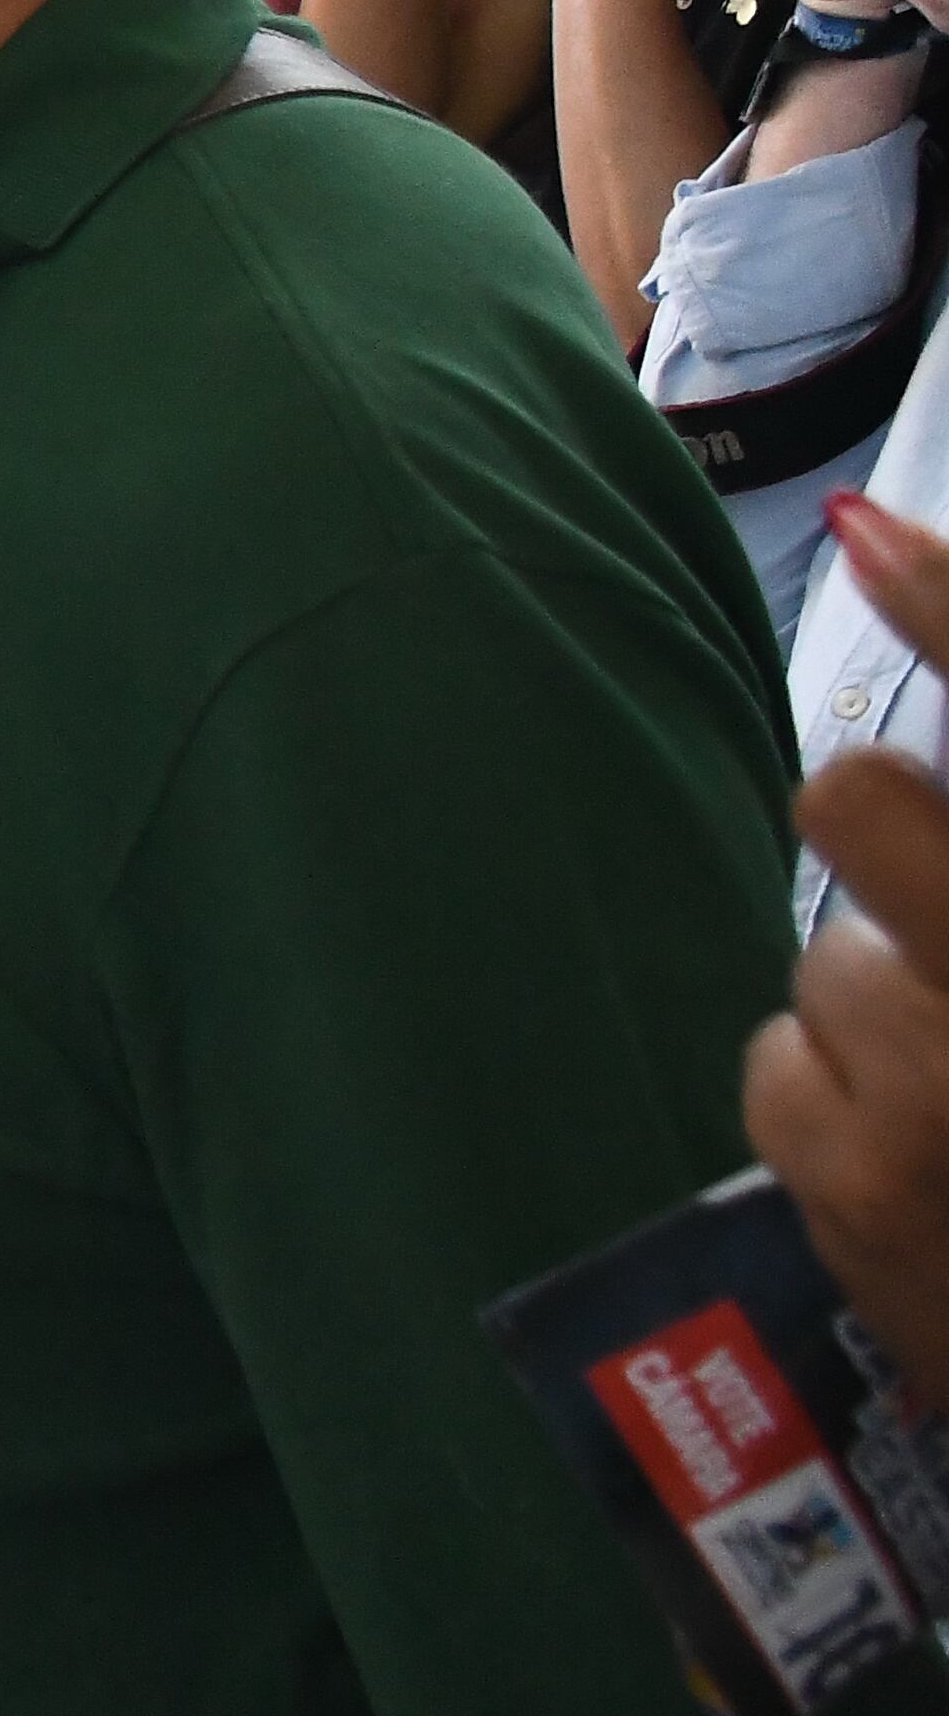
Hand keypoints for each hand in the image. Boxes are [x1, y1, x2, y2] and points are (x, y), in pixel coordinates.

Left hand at [754, 493, 948, 1387]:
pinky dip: (835, 1110)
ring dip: (883, 1016)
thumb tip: (893, 574)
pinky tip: (917, 1184)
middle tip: (930, 920)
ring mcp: (945, 1090)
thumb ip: (947, 865)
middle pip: (861, 798)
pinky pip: (784, 1063)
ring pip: (829, 957)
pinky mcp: (855, 1177)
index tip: (875, 531)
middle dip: (876, 825)